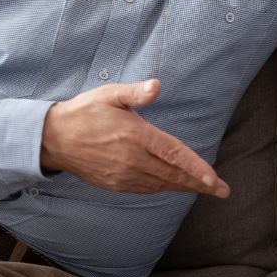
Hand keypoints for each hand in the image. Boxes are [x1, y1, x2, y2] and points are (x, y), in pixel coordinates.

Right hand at [39, 79, 229, 197]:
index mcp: (135, 136)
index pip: (174, 154)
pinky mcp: (115, 184)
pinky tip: (174, 184)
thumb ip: (135, 92)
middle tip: (222, 191)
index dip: (196, 168)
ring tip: (204, 188)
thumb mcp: (109, 94)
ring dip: (184, 187)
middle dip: (200, 183)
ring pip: (162, 184)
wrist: (53, 139)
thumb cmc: (84, 112)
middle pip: (173, 174)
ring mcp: (123, 175)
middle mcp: (132, 159)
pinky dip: (164, 188)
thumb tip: (156, 86)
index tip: (214, 179)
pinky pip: (146, 189)